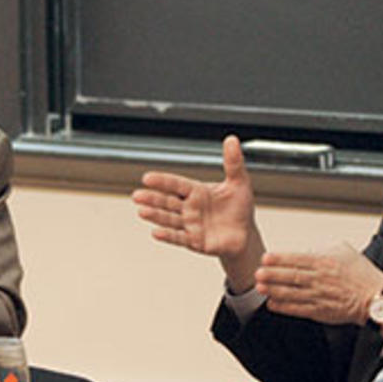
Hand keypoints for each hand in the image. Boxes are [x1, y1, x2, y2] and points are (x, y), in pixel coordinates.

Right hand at [132, 135, 264, 288]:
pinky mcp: (195, 241)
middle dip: (152, 199)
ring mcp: (190, 225)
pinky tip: (156, 232)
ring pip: (169, 219)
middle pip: (168, 202)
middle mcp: (190, 208)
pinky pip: (180, 238)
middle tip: (137, 195)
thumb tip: (232, 139)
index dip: (163, 182)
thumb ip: (233, 163)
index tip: (147, 178)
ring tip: (142, 211)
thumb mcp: (239, 182)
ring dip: (156, 216)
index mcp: (197, 192)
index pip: (177, 185)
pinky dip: (168, 236)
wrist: (245, 235)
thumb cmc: (240, 207)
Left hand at [254, 242, 382, 324]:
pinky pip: (298, 309)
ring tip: (260, 287)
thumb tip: (307, 249)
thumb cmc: (361, 274)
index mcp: (325, 262)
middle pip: (291, 276)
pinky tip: (272, 304)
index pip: (297, 259)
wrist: (374, 298)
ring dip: (274, 290)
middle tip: (258, 273)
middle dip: (272, 275)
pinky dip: (284, 308)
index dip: (279, 259)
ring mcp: (319, 296)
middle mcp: (320, 279)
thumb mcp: (344, 250)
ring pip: (292, 293)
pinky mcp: (320, 311)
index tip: (266, 258)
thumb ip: (323, 248)